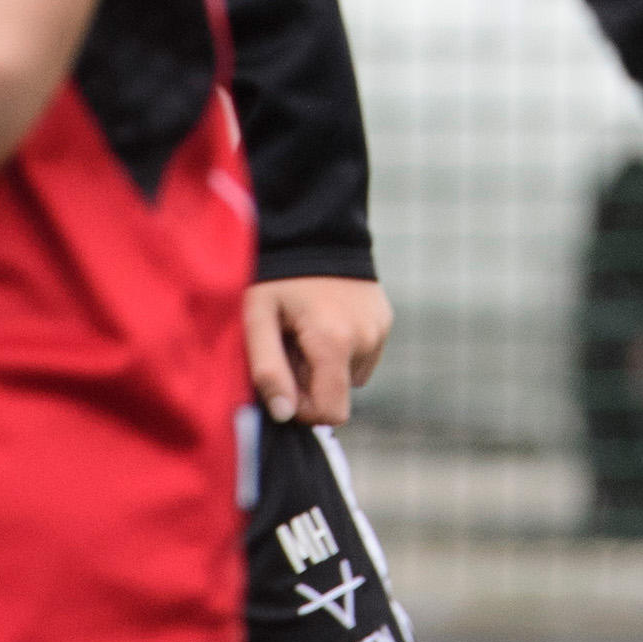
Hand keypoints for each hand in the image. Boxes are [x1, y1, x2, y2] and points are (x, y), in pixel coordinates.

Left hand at [246, 276, 394, 424]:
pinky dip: (343, 347)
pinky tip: (325, 318)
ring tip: (307, 328)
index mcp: (334, 342)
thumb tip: (284, 414)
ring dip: (327, 364)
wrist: (312, 227)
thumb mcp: (258, 318)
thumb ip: (268, 369)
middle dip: (312, 381)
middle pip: (339, 393)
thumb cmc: (277, 276)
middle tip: (291, 345)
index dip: (304, 409)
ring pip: (351, 375)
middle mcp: (365, 339)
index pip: (331, 413)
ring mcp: (379, 329)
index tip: (285, 382)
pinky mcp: (385, 319)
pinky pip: (363, 353)